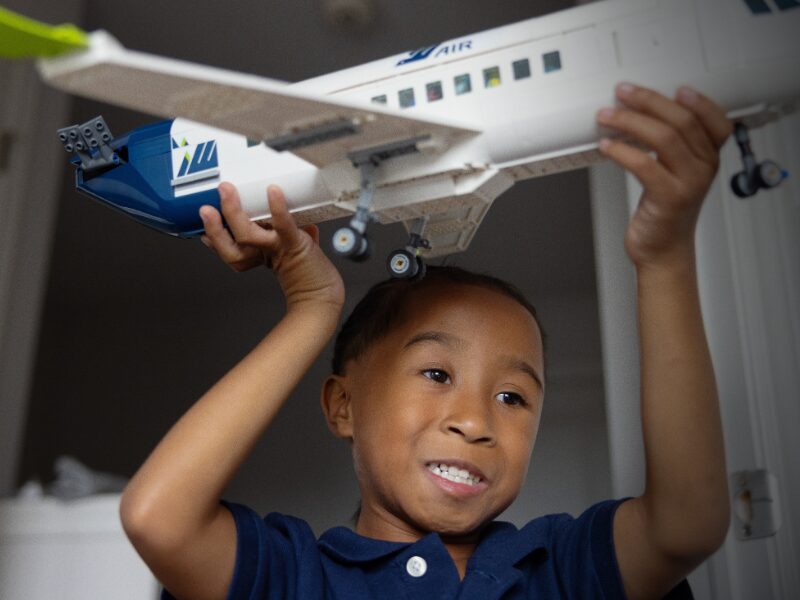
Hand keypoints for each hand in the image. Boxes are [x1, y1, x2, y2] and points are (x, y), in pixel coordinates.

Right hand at [200, 183, 344, 311]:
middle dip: (215, 228)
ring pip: (246, 236)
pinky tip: (273, 192)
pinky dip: (278, 209)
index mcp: (258, 255)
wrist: (324, 297)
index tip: (204, 223)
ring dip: (233, 214)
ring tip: (227, 193)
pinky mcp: (295, 244)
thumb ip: (292, 234)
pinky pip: (283, 225)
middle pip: (231, 246)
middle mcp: (263, 254)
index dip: (215, 238)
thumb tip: (297, 215)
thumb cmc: (310, 277)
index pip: (229, 248)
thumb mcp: (294, 250)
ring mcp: (277, 248)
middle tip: (205, 207)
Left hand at [596, 83, 732, 268]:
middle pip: (682, 121)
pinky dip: (621, 150)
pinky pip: (643, 164)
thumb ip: (671, 147)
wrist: (662, 251)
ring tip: (606, 116)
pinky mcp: (668, 198)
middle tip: (622, 93)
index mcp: (709, 158)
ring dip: (629, 121)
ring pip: (663, 137)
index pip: (716, 121)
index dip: (700, 101)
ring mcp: (688, 183)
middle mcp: (703, 168)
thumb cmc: (665, 212)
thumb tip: (639, 114)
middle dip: (648, 101)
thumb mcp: (676, 175)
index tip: (676, 88)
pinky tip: (606, 146)